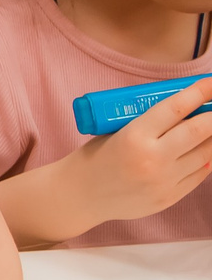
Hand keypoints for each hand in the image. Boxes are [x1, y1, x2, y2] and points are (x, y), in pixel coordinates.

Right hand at [62, 72, 211, 221]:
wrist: (80, 197)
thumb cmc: (97, 157)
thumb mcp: (117, 132)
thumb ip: (152, 123)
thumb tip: (192, 108)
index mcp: (133, 136)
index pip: (177, 107)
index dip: (201, 91)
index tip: (211, 83)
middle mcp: (151, 159)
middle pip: (200, 129)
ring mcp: (163, 181)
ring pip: (207, 152)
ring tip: (207, 127)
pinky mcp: (169, 197)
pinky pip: (200, 173)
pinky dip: (205, 158)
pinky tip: (200, 150)